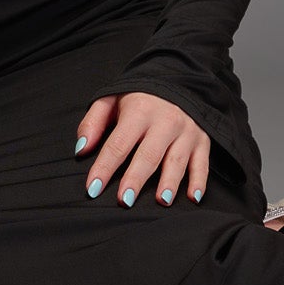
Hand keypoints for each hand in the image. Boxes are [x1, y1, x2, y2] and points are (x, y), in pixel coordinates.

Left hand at [73, 91, 209, 208]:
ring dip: (170, 182)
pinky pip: (202, 163)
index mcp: (139, 111)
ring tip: (161, 201)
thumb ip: (92, 123)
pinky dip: (199, 181)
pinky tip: (193, 197)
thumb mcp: (109, 100)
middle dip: (136, 179)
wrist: (175, 83)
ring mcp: (186, 132)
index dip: (104, 167)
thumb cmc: (137, 99)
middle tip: (125, 200)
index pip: (118, 144)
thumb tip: (81, 149)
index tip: (93, 188)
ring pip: (177, 161)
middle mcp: (165, 122)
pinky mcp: (202, 141)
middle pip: (148, 155)